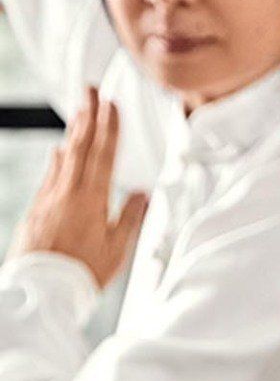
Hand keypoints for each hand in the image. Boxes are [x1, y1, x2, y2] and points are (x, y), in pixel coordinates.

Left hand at [6, 88, 147, 289]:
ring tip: (79, 112)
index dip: (108, 128)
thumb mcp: (116, 249)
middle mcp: (66, 193)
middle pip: (79, 147)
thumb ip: (130, 218)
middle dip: (87, 116)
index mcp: (91, 200)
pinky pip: (50, 176)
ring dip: (73, 132)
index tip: (111, 104)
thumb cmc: (82, 274)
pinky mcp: (36, 210)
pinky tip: (60, 152)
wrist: (40, 290)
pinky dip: (58, 159)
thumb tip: (142, 193)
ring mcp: (48, 200)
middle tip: (89, 90)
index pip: (103, 155)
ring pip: (63, 158)